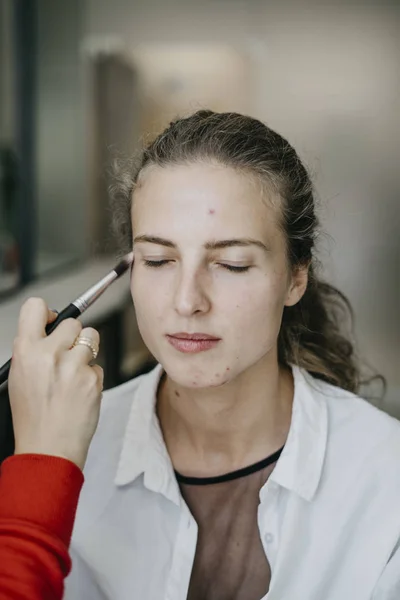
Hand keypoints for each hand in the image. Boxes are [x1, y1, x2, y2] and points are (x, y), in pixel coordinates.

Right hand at [8, 297, 103, 469]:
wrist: (48, 448)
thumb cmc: (33, 416)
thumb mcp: (19, 376)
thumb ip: (33, 349)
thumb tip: (50, 327)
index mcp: (25, 350)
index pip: (36, 306)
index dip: (47, 312)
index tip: (52, 321)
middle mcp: (49, 353)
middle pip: (74, 322)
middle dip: (73, 336)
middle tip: (67, 357)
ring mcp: (74, 366)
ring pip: (92, 338)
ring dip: (87, 352)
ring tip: (74, 374)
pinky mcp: (93, 378)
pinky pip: (98, 365)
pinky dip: (92, 376)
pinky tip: (80, 392)